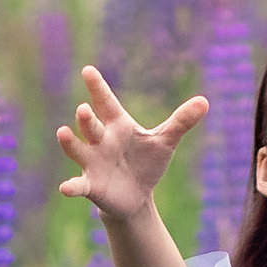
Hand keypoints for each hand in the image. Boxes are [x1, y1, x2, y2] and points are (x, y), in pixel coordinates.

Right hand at [55, 66, 206, 222]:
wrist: (136, 195)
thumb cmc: (146, 162)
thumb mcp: (165, 141)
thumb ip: (181, 121)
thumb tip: (205, 101)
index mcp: (117, 125)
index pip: (106, 102)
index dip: (97, 87)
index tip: (88, 70)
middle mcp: (100, 140)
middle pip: (91, 125)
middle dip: (86, 119)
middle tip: (84, 109)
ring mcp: (92, 162)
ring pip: (77, 149)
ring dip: (69, 143)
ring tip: (62, 133)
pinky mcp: (90, 185)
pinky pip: (78, 184)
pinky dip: (71, 186)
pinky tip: (65, 188)